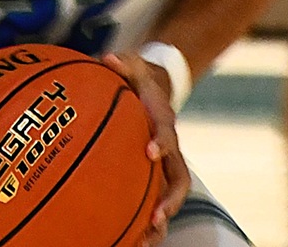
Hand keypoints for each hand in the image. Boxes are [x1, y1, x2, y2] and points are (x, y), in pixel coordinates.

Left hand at [105, 52, 192, 246]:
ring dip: (160, 221)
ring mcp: (164, 166)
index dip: (161, 143)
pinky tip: (128, 240)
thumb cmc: (138, 79)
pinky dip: (143, 222)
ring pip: (169, 199)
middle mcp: (169, 149)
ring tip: (145, 241)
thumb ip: (124, 62)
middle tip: (156, 217)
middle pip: (179, 180)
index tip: (150, 152)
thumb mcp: (133, 64)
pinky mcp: (153, 176)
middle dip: (170, 200)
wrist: (154, 88)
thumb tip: (109, 59)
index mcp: (164, 122)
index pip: (168, 134)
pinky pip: (152, 201)